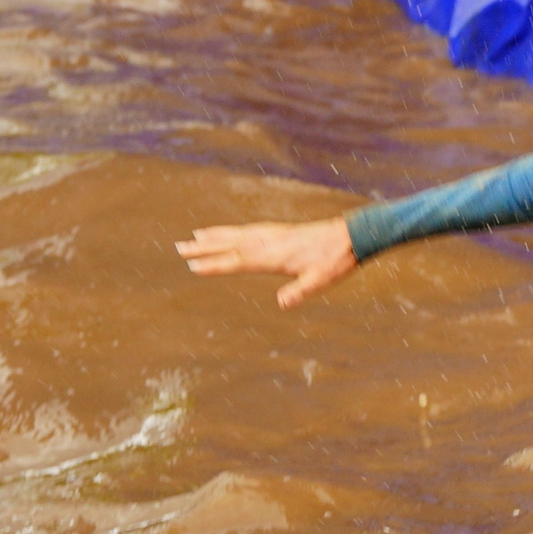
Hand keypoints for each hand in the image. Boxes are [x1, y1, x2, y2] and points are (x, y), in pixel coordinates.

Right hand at [177, 216, 356, 309]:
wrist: (353, 235)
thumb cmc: (336, 260)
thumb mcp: (321, 280)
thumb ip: (300, 290)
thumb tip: (282, 304)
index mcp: (275, 255)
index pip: (238, 260)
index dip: (215, 264)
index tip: (193, 266)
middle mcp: (270, 241)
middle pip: (231, 244)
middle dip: (205, 247)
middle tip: (179, 247)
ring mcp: (275, 234)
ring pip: (238, 234)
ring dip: (215, 236)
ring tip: (195, 235)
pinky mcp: (281, 231)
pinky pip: (249, 230)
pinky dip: (233, 230)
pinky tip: (229, 233)